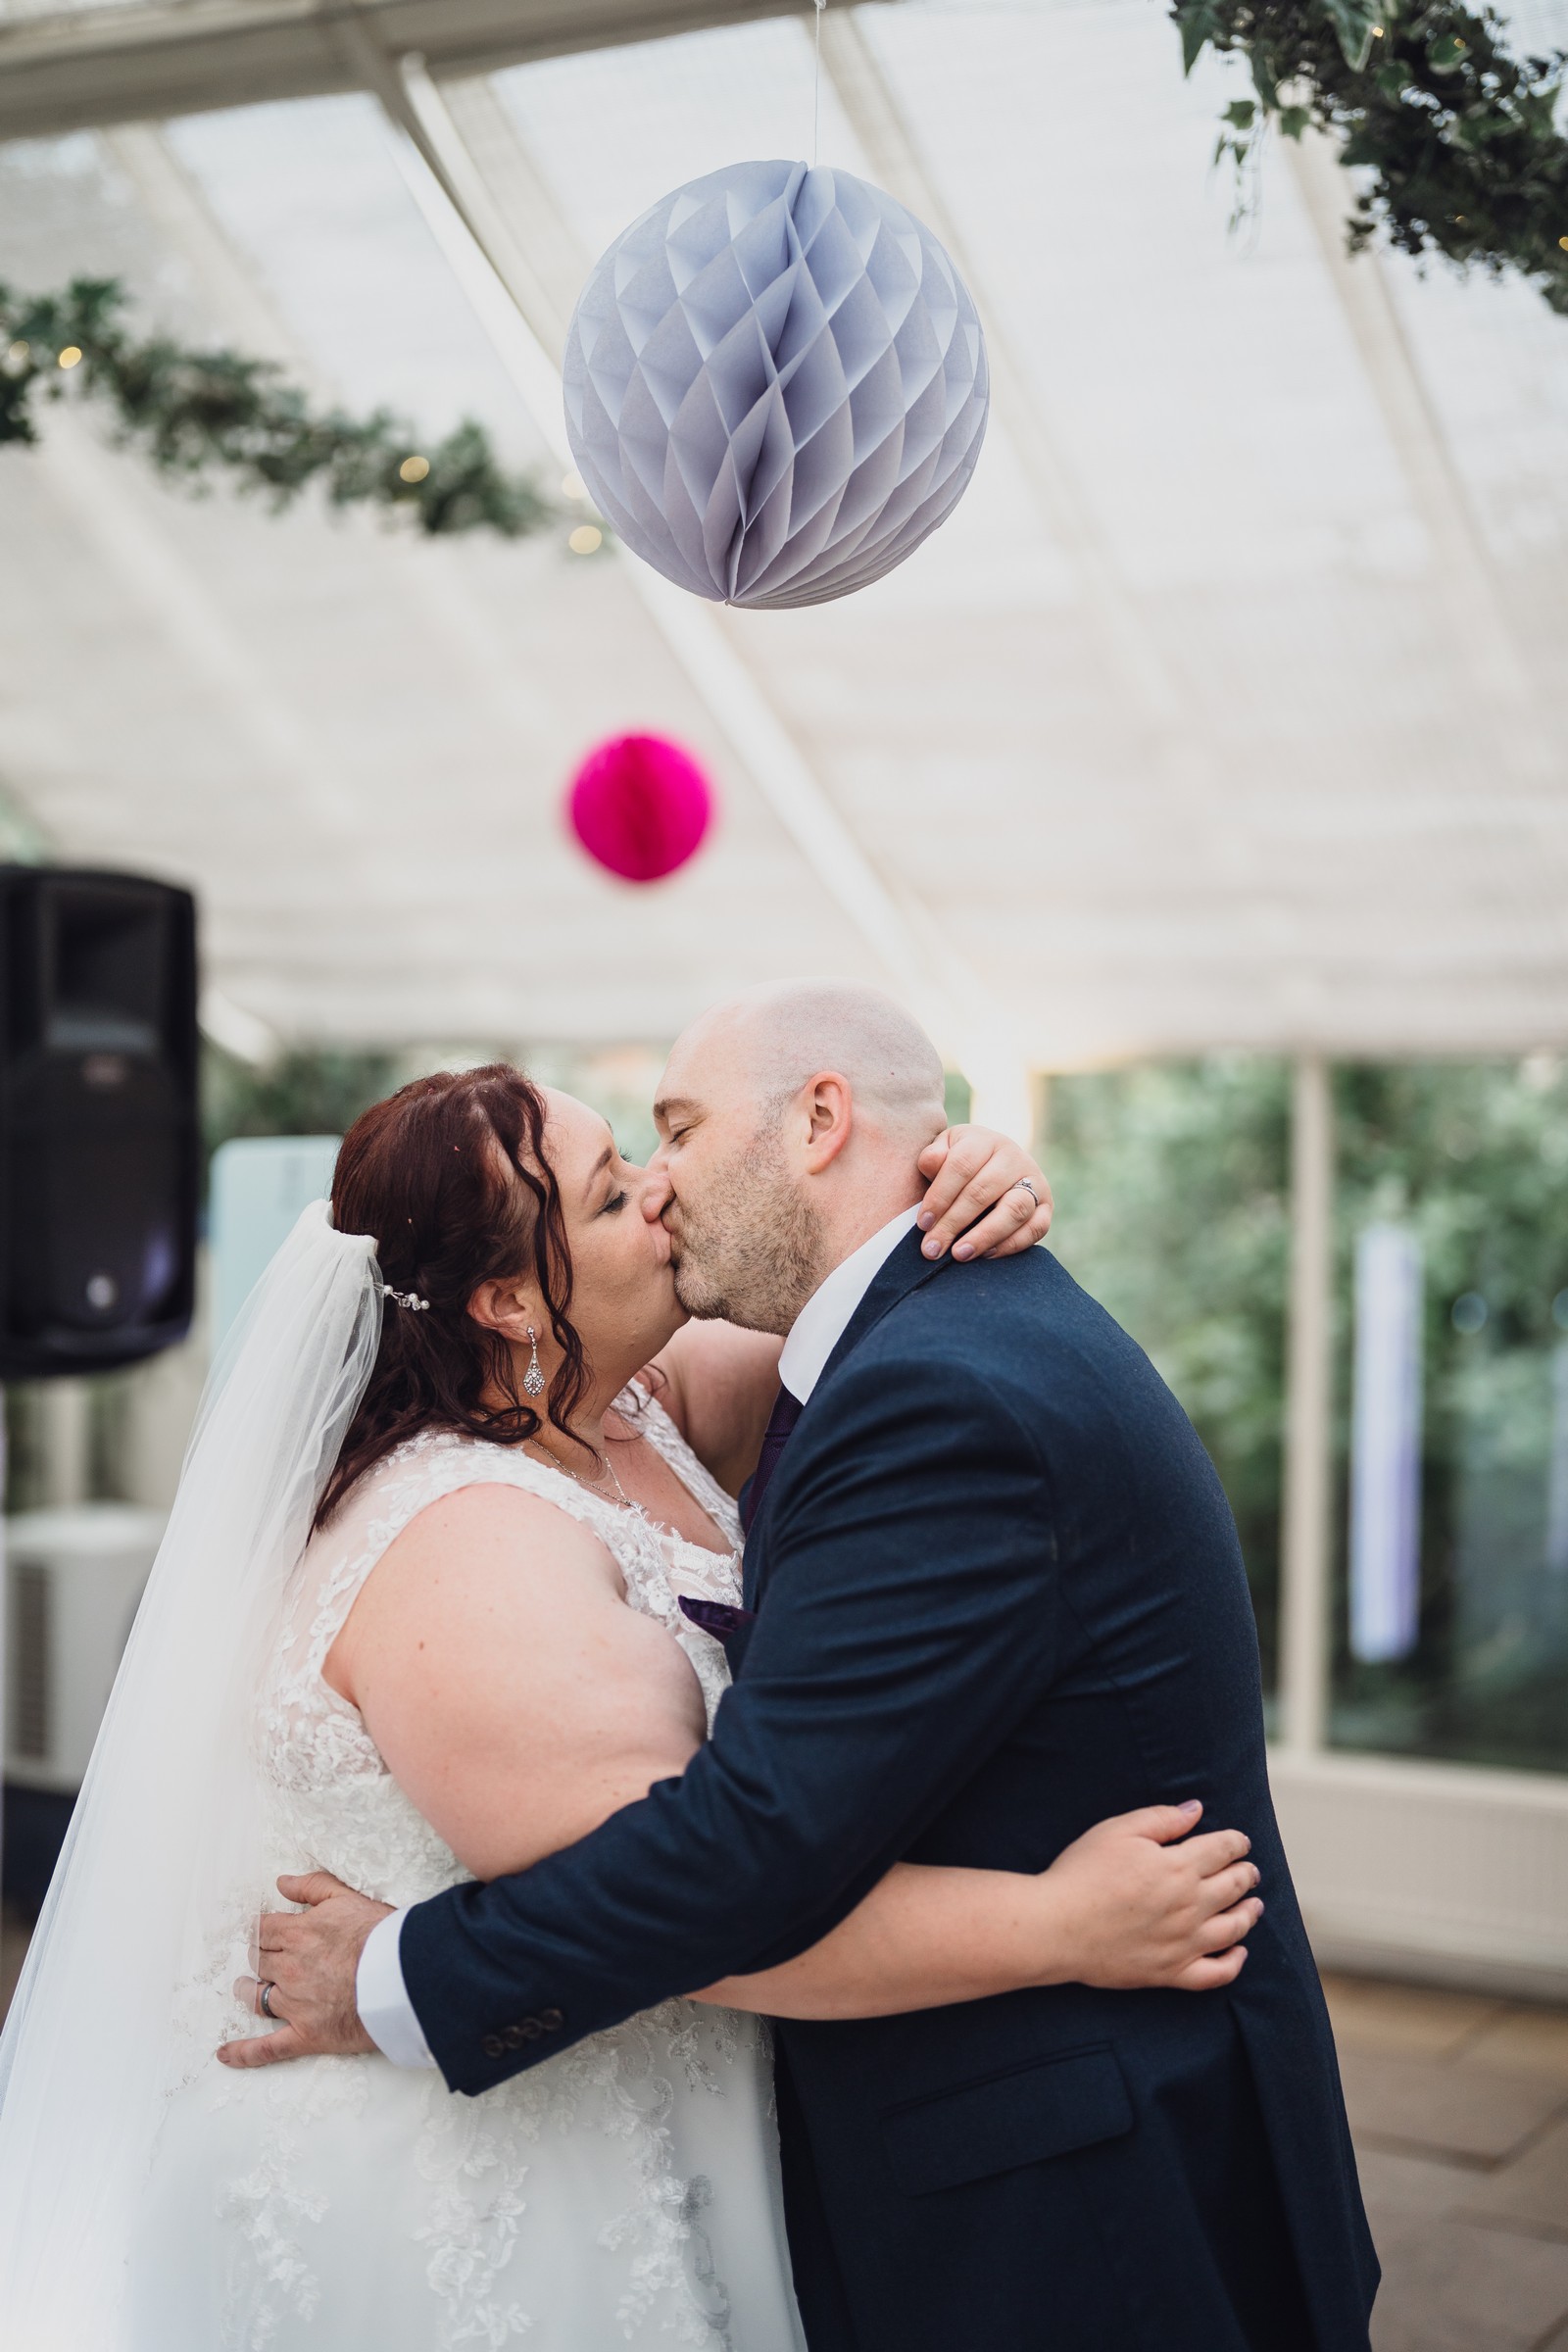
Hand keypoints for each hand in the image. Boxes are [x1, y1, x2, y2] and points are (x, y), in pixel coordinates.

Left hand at [218, 1871, 388, 2068]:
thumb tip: (281, 1883)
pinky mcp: (305, 2035)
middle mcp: (289, 1969)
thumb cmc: (380, 1936)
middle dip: (257, 1956)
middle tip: (261, 1956)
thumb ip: (312, 1887)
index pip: (263, 1930)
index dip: (261, 1929)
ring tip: (246, 1988)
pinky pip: (267, 2048)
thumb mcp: (347, 1897)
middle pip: (258, 1961)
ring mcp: (294, 2004)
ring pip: (256, 1998)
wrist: (402, 1977)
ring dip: (248, 1991)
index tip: (261, 1931)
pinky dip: (244, 2053)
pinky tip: (225, 2054)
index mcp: (297, 1935)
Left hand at [915, 1126, 1052, 1261]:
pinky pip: (1036, 1228)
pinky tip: (985, 1255)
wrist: (993, 1167)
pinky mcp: (1046, 1206)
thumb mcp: (943, 1151)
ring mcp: (1035, 1181)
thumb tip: (933, 1163)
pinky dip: (1011, 1244)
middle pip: (983, 1191)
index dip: (940, 1196)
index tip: (923, 1223)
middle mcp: (1014, 1157)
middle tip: (933, 1249)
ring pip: (1014, 1209)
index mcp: (985, 1140)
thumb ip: (933, 1157)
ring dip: (985, 1235)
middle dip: (954, 1223)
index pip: (961, 1166)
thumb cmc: (959, 1163)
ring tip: (959, 1254)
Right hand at [1036, 1802, 1261, 1992]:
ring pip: (1234, 1928)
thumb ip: (1161, 1819)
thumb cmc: (1082, 1873)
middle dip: (1247, 1874)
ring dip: (1249, 1913)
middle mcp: (1190, 1905)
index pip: (1223, 1849)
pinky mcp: (1172, 1973)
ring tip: (1255, 1906)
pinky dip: (1235, 1963)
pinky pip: (1216, 1973)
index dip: (1237, 1842)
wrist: (1057, 1926)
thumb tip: (1196, 1810)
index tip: (1240, 1841)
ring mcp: (1184, 1942)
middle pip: (1234, 1887)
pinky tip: (1239, 1953)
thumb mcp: (1117, 1831)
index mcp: (1178, 1866)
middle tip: (1251, 1871)